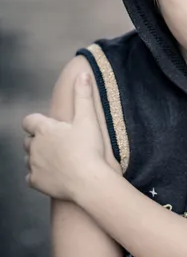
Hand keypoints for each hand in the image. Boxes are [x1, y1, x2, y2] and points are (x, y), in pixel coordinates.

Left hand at [22, 73, 109, 200]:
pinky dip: (38, 175)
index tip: (47, 125)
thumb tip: (83, 74)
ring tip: (56, 159)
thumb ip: (83, 95)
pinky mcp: (36, 182)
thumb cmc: (89, 148)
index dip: (36, 122)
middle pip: (28, 140)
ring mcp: (33, 165)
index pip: (29, 121)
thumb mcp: (88, 118)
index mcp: (44, 129)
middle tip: (57, 143)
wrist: (88, 180)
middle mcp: (34, 146)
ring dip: (37, 157)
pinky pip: (30, 177)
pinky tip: (51, 175)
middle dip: (38, 140)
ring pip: (28, 158)